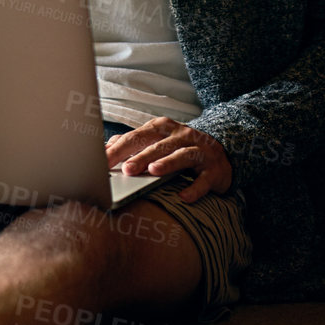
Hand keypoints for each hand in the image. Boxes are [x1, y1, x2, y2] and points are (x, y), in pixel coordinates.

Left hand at [106, 117, 233, 202]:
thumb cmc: (180, 149)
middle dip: (141, 156)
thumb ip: (132, 144)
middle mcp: (181, 135)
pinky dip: (194, 188)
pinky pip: (204, 179)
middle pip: (157, 144)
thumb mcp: (157, 142)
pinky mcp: (213, 169)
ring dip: (167, 163)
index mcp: (162, 127)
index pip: (136, 136)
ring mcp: (200, 150)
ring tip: (152, 171)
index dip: (119, 149)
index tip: (103, 161)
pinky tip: (183, 196)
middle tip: (126, 169)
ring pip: (182, 155)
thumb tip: (105, 149)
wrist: (221, 155)